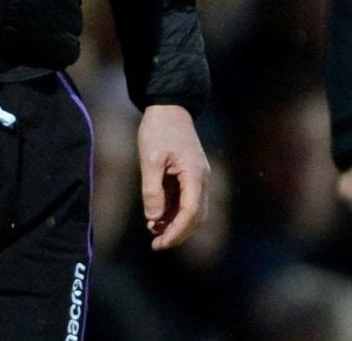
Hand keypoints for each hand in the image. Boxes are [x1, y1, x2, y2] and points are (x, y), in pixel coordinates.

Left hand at [137, 104, 209, 249]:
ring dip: (176, 224)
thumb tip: (154, 218)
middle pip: (196, 216)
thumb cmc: (159, 130)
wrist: (168, 106)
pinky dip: (174, 212)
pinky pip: (186, 200)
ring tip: (153, 231)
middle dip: (178, 233)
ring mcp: (198, 177)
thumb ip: (152, 189)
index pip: (191, 212)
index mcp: (195, 174)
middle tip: (156, 244)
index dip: (176, 231)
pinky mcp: (191, 175)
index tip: (159, 242)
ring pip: (193, 211)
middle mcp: (202, 179)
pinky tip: (157, 217)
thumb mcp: (150, 158)